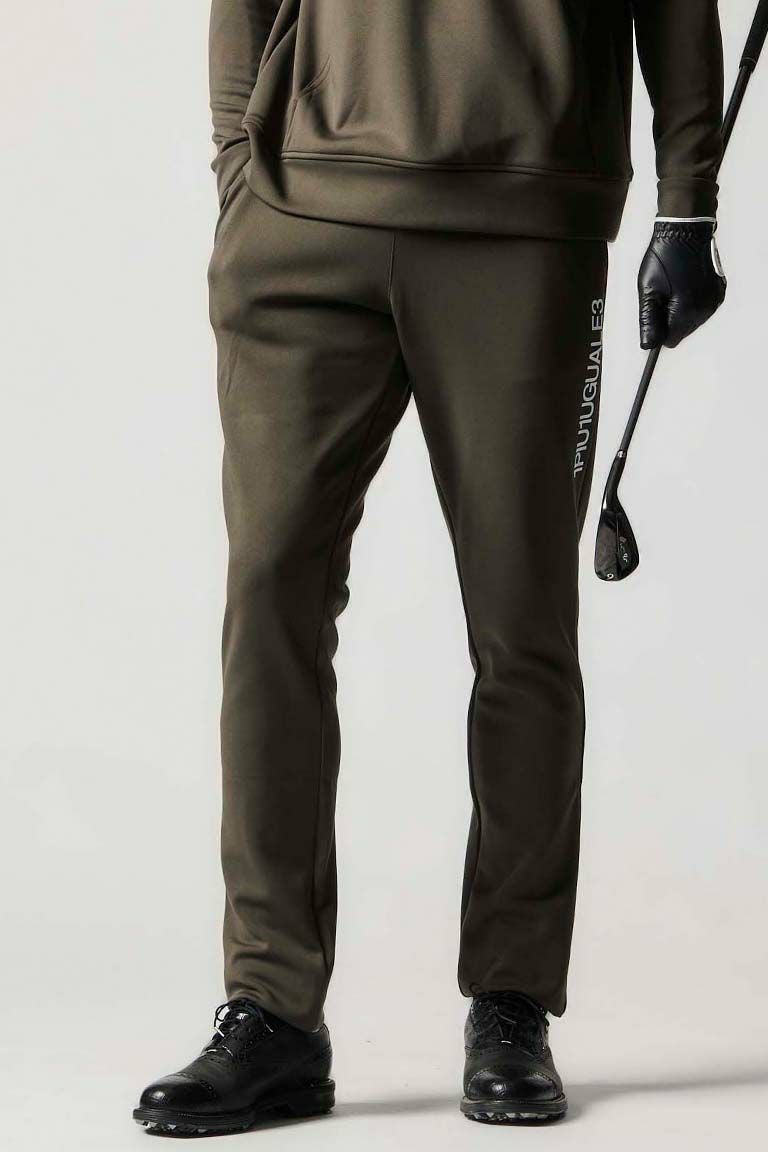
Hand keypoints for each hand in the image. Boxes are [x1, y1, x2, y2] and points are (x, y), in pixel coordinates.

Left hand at [638, 219, 726, 349]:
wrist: (686, 230)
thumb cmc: (664, 256)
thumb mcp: (648, 290)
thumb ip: (648, 321)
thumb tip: (648, 345)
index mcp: (687, 312)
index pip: (669, 341)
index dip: (658, 329)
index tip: (653, 313)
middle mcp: (705, 310)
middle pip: (681, 331)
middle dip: (669, 318)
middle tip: (663, 293)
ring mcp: (714, 301)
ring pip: (691, 320)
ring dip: (681, 310)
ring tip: (674, 285)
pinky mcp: (719, 291)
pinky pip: (701, 307)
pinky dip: (692, 300)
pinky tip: (686, 282)